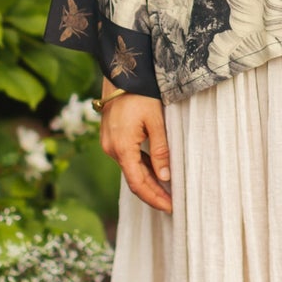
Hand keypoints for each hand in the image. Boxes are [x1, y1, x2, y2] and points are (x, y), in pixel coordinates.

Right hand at [100, 83, 171, 213]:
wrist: (122, 74)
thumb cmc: (140, 94)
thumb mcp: (155, 121)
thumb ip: (160, 150)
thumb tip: (166, 178)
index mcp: (121, 147)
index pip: (138, 183)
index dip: (154, 198)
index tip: (170, 207)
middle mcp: (111, 149)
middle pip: (134, 179)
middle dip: (153, 194)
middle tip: (173, 204)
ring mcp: (109, 144)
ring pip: (131, 170)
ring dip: (148, 182)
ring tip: (168, 192)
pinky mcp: (112, 138)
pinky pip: (128, 159)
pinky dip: (142, 168)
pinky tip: (156, 173)